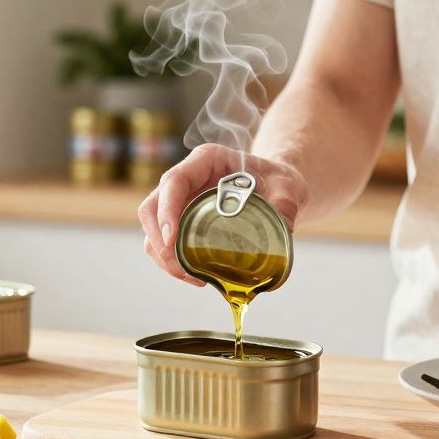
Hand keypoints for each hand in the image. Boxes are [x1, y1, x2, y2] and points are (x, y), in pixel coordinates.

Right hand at [137, 143, 308, 285]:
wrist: (276, 189)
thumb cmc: (277, 181)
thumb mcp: (287, 187)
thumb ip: (285, 203)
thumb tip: (284, 228)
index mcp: (206, 160)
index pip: (174, 181)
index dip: (167, 210)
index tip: (172, 239)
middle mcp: (187, 178)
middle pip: (151, 206)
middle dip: (158, 240)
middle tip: (180, 268)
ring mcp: (181, 200)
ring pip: (152, 228)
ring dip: (163, 256)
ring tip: (192, 277)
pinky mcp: (182, 220)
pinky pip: (164, 242)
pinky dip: (172, 261)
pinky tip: (194, 275)